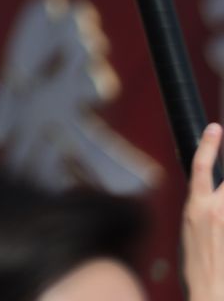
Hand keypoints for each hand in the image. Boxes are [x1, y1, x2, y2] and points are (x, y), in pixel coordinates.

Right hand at [185, 123, 223, 300]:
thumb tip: (214, 195)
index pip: (201, 167)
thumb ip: (204, 208)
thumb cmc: (198, 263)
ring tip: (221, 221)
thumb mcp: (191, 229)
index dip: (208, 145)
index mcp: (197, 208)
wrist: (212, 290)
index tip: (216, 128)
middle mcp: (217, 210)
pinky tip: (223, 231)